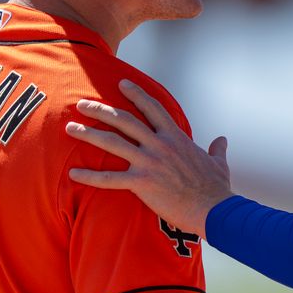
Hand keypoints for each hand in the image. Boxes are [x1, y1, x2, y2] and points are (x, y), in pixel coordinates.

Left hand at [65, 79, 230, 237]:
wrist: (213, 209)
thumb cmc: (216, 188)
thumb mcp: (218, 163)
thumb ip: (217, 149)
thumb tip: (222, 140)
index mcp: (176, 137)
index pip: (153, 108)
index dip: (137, 94)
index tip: (122, 83)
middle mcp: (160, 144)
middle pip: (124, 120)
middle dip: (100, 109)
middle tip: (81, 103)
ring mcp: (150, 162)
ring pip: (112, 142)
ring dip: (89, 133)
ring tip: (70, 128)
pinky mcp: (142, 183)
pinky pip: (109, 178)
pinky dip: (90, 175)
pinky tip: (73, 173)